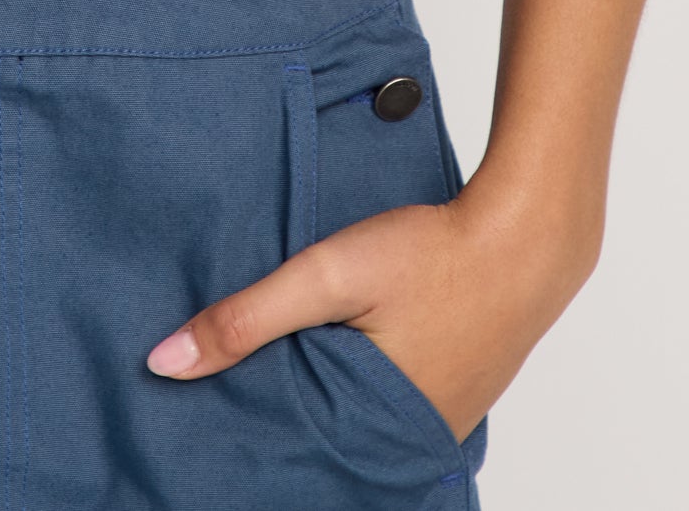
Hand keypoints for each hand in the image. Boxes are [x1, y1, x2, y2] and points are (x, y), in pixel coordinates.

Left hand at [143, 181, 596, 442]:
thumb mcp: (327, 275)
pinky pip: (384, 407)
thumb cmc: (431, 254)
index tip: (196, 410)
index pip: (285, 450)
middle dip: (275, 413)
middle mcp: (404, 444)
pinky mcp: (447, 398)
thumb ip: (248, 318)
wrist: (524, 238)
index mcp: (372, 431)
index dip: (241, 426)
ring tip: (269, 366)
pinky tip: (330, 353)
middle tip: (222, 385)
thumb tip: (165, 363)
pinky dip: (353, 385)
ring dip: (314, 396)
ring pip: (350, 422)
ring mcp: (432, 425)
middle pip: (318, 439)